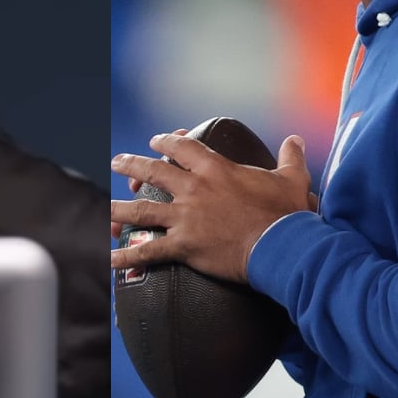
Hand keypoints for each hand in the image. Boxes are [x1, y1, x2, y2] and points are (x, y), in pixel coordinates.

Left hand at [110, 132, 313, 282]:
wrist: (280, 246)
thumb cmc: (287, 214)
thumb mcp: (291, 179)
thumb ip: (290, 157)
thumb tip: (295, 139)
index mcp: (216, 170)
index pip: (184, 147)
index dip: (167, 141)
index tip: (156, 141)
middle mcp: (194, 189)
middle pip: (154, 171)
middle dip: (131, 165)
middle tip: (116, 162)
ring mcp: (185, 217)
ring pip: (142, 208)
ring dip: (118, 207)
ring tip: (102, 207)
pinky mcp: (183, 245)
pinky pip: (147, 250)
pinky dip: (126, 255)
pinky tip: (108, 258)